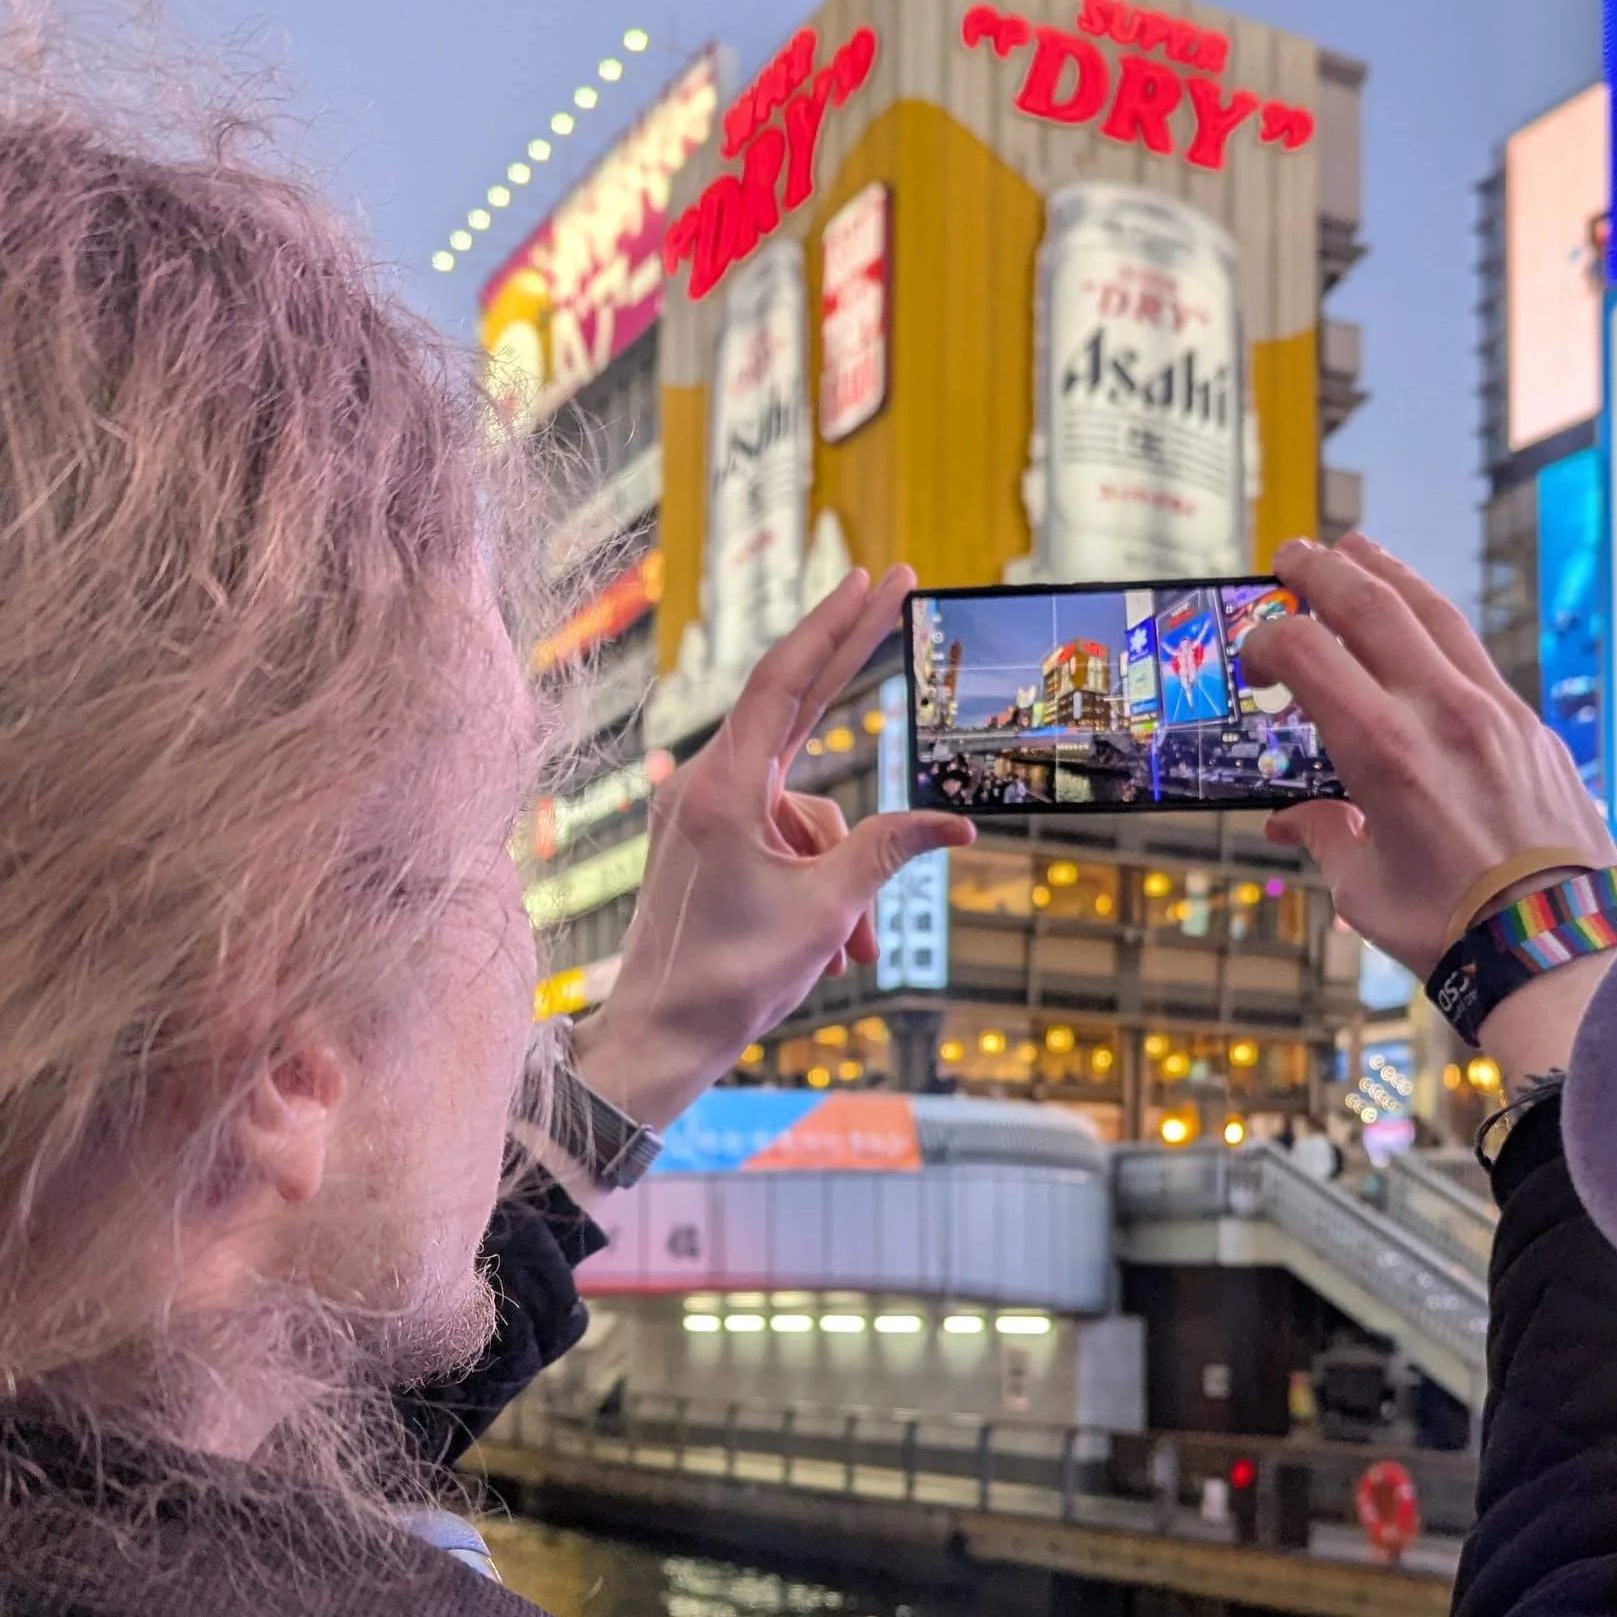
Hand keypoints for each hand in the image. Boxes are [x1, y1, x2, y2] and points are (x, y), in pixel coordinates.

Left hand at [568, 564, 971, 1134]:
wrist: (661, 1038)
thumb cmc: (730, 978)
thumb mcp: (825, 911)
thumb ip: (888, 852)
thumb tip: (955, 822)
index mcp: (722, 789)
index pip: (786, 682)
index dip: (834, 626)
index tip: (871, 578)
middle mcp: (704, 787)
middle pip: (791, 704)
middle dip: (849, 658)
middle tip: (894, 590)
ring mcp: (702, 814)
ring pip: (804, 812)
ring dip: (843, 875)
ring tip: (850, 949)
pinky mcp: (706, 844)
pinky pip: (780, 838)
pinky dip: (815, 883)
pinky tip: (826, 948)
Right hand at [1238, 534, 1616, 1076]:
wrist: (1557, 946)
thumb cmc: (1453, 929)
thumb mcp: (1363, 889)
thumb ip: (1324, 835)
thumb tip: (1292, 818)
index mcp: (1384, 752)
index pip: (1307, 651)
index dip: (1267, 641)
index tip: (1254, 660)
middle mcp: (1439, 713)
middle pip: (1371, 604)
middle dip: (1322, 572)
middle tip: (1291, 558)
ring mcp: (1493, 711)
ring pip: (1433, 611)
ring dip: (1386, 574)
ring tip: (1355, 554)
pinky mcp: (1529, 724)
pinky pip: (1473, 652)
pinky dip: (1434, 624)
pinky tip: (1418, 625)